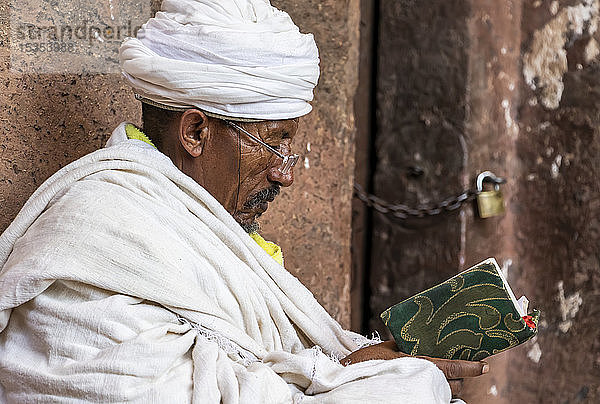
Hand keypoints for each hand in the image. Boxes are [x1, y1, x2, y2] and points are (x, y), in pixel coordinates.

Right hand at [341, 340, 488, 397]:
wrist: (348, 379)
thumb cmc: (365, 362)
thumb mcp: (387, 349)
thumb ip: (406, 347)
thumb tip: (420, 342)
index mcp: (417, 364)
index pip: (451, 367)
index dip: (470, 367)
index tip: (485, 365)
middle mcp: (420, 379)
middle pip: (453, 382)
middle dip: (461, 375)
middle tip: (467, 365)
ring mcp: (416, 390)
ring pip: (444, 390)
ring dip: (449, 382)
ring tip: (453, 373)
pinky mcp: (411, 395)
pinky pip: (432, 393)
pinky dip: (437, 387)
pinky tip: (435, 382)